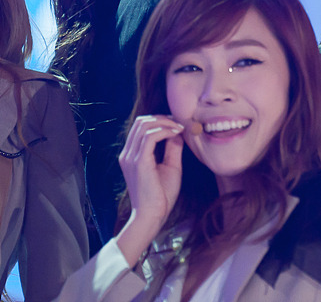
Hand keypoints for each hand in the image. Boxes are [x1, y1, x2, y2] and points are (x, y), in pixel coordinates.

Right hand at [116, 115, 183, 262]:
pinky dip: (165, 131)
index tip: (178, 124)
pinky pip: (150, 137)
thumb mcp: (170, 166)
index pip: (141, 127)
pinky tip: (177, 134)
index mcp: (132, 155)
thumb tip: (178, 132)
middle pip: (141, 122)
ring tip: (180, 128)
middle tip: (180, 123)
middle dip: (162, 118)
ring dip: (165, 123)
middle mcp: (127, 154)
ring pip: (144, 125)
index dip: (160, 120)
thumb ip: (172, 148)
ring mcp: (131, 157)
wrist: (152, 215)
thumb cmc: (161, 195)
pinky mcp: (138, 162)